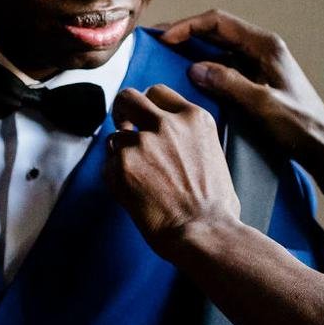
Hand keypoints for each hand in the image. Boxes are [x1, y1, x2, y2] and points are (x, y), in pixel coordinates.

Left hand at [106, 84, 242, 251]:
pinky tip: (133, 193)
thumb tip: (173, 139)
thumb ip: (189, 137)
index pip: (157, 92)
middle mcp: (167, 124)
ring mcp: (143, 142)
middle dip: (122, 112)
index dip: (146, 106)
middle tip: (123, 128)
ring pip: (115, 137)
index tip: (142, 118)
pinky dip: (115, 178)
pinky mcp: (123, 165)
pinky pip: (108, 165)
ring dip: (121, 154)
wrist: (205, 232)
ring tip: (139, 179)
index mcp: (194, 118)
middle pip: (129, 98)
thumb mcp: (213, 153)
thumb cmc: (215, 206)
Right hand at [157, 9, 323, 161]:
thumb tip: (194, 69)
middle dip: (186, 34)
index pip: (219, 22)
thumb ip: (229, 83)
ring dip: (192, 50)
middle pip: (217, 31)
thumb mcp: (261, 104)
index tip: (164, 38)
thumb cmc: (298, 125)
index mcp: (265, 46)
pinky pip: (224, 67)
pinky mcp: (255, 80)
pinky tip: (187, 77)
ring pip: (219, 49)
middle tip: (156, 42)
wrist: (321, 146)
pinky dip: (204, 67)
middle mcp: (261, 49)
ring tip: (164, 56)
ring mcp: (258, 64)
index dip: (189, 26)